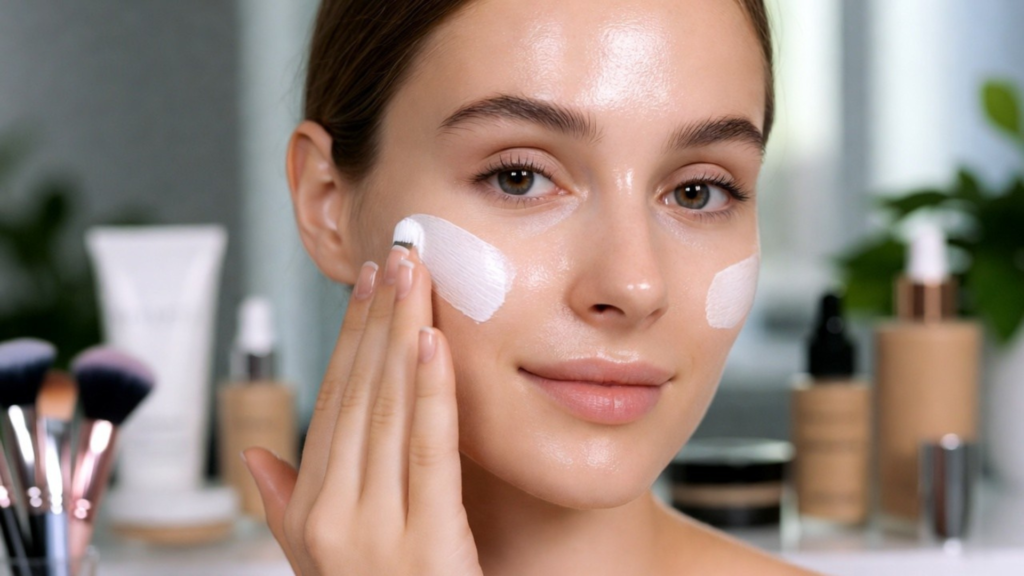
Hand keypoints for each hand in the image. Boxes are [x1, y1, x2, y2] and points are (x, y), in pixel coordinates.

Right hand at [243, 245, 483, 575]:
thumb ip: (286, 506)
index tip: (364, 288)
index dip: (349, 340)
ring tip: (412, 276)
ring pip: (388, 410)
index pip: (330, 404)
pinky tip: (433, 342)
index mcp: (312, 510)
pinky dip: (430, 391)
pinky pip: (428, 451)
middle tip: (393, 255)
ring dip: (401, 334)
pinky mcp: (431, 540)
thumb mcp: (320, 560)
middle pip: (358, 395)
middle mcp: (336, 515)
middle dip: (376, 319)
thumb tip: (255, 454)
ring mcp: (379, 529)